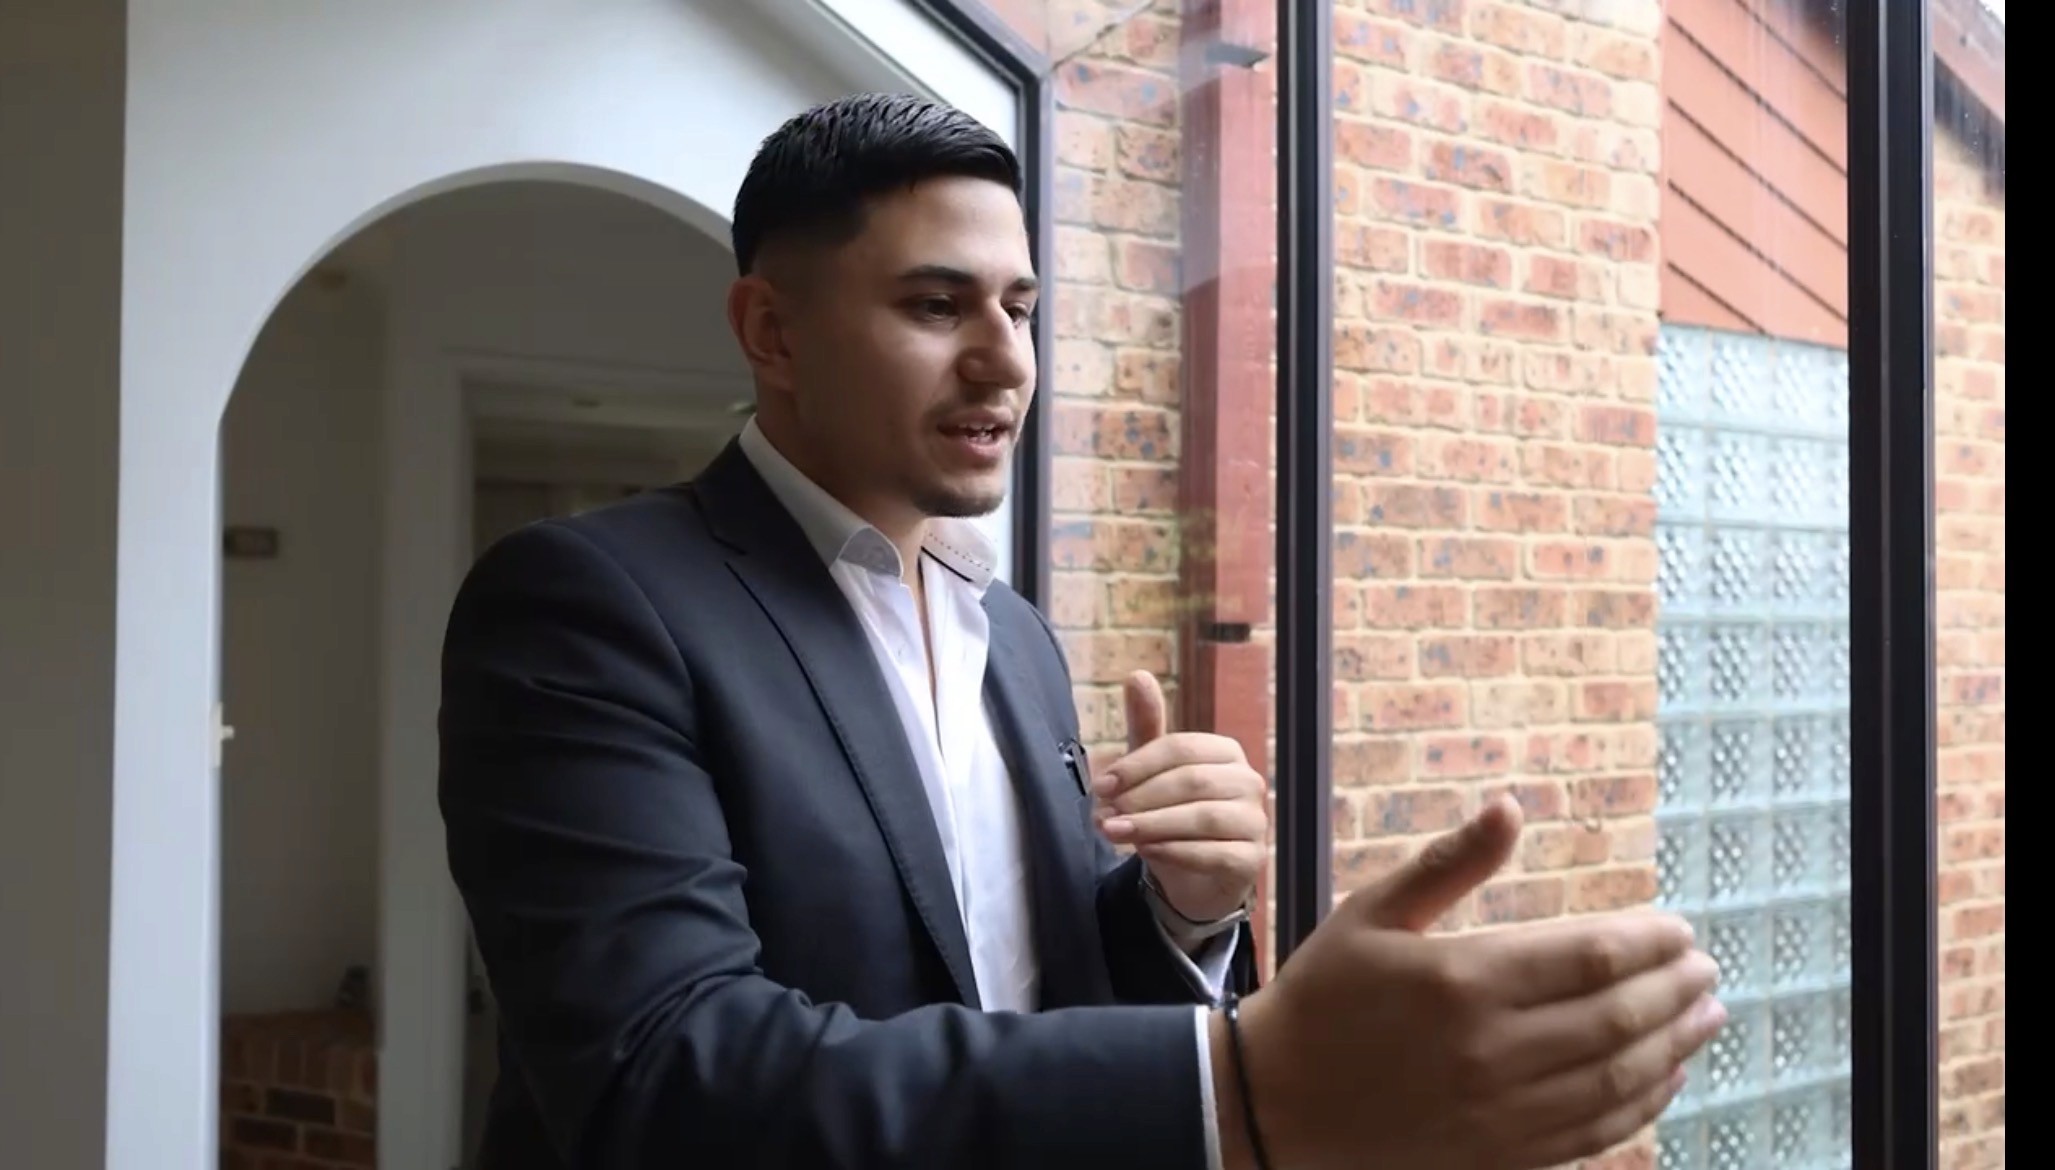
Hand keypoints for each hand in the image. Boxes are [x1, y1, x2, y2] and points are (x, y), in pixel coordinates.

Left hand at [1092, 670, 1266, 923]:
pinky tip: (1147, 852)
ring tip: (1115, 832)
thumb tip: (1137, 674)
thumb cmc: (1172, 813)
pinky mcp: (1252, 859)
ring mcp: (1255, 821)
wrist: (1192, 877)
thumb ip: (1147, 726)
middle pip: (1191, 781)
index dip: (1137, 765)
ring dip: (1152, 825)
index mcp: (1225, 752)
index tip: (1101, 785)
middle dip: (1141, 798)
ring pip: (1203, 818)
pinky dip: (1175, 852)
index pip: (1180, 749)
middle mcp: (1248, 782)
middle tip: (1104, 813)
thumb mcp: (1153, 770)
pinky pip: (1215, 854)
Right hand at [1212, 797, 1725, 1169]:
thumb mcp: (1372, 914)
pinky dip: (1640, 1103)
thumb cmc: (1324, 996)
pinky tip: (1662, 1078)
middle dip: (1674, 989)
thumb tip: (1509, 807)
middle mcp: (1490, 1050)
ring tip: (1704, 1016)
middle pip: (1617, 1017)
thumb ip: (1447, 863)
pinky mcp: (1499, 1155)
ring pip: (1617, 1078)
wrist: (1275, 1102)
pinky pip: (1593, 1131)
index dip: (1648, 942)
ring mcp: (1499, 1111)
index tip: (1678, 929)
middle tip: (1705, 969)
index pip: (1590, 956)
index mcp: (1462, 980)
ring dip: (1673, 1045)